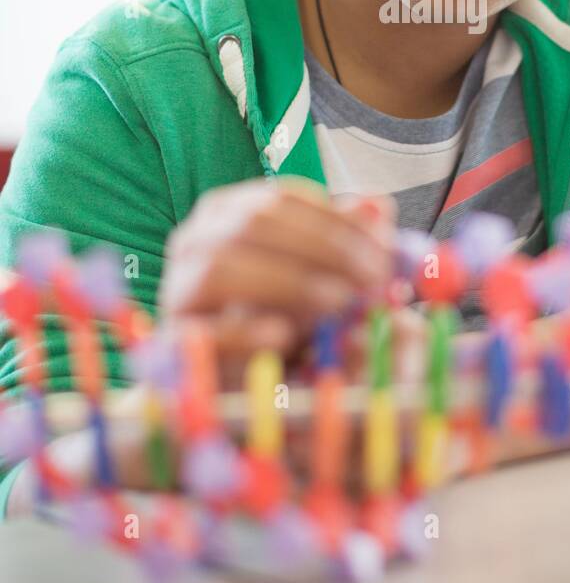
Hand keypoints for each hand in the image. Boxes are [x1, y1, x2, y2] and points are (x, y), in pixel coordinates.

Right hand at [158, 178, 396, 384]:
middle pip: (254, 223)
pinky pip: (202, 329)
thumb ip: (346, 242)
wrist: (234, 385)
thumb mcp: (320, 277)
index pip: (281, 198)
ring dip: (289, 281)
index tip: (382, 247)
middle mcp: (196, 239)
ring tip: (339, 303)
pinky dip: (243, 331)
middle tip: (371, 278)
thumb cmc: (282, 317)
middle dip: (322, 247)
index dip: (336, 219)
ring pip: (223, 265)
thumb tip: (377, 207)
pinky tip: (284, 334)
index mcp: (230, 212)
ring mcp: (178, 287)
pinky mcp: (174, 341)